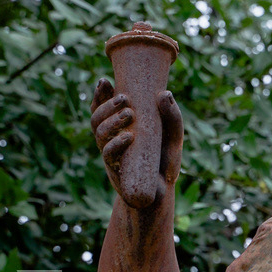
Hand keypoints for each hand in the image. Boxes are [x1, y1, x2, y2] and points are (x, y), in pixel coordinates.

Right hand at [90, 78, 183, 202]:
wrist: (162, 191)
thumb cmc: (165, 160)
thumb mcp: (174, 136)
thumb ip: (172, 116)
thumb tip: (165, 93)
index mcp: (120, 126)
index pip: (103, 106)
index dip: (100, 94)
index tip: (105, 80)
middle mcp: (111, 137)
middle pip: (96, 117)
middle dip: (106, 105)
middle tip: (124, 98)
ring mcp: (111, 154)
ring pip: (99, 133)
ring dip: (111, 120)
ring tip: (129, 113)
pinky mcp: (115, 170)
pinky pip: (108, 155)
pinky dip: (116, 144)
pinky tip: (128, 137)